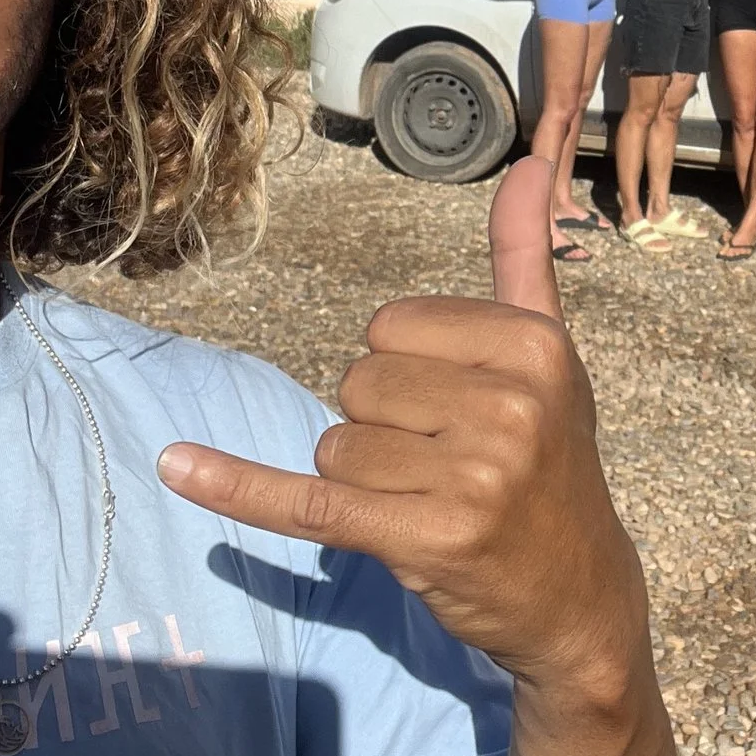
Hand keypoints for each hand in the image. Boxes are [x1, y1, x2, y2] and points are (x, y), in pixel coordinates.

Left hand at [157, 159, 646, 697]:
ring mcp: (472, 477)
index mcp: (533, 347)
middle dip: (384, 426)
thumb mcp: (549, 357)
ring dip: (364, 481)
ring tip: (434, 502)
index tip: (464, 411)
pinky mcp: (426, 539)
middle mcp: (509, 406)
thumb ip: (523, 257)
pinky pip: (308, 503)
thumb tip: (526, 161)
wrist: (577, 594)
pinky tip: (177, 467)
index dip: (407, 370)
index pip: (391, 326)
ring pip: (336, 447)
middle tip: (450, 465)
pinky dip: (239, 487)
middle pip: (358, 383)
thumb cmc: (551, 461)